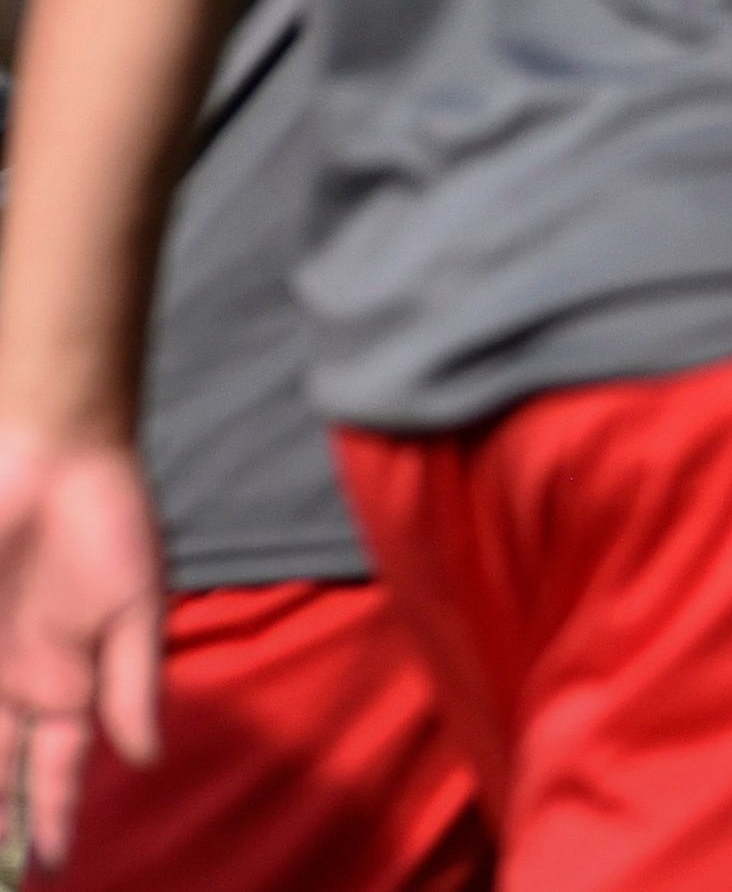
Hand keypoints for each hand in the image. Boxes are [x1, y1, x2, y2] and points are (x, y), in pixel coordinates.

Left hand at [0, 427, 160, 868]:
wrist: (50, 454)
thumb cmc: (107, 523)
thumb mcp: (134, 606)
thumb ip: (131, 683)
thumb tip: (144, 757)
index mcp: (64, 682)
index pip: (55, 768)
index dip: (53, 817)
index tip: (54, 867)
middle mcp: (14, 686)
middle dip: (0, 823)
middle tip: (2, 873)